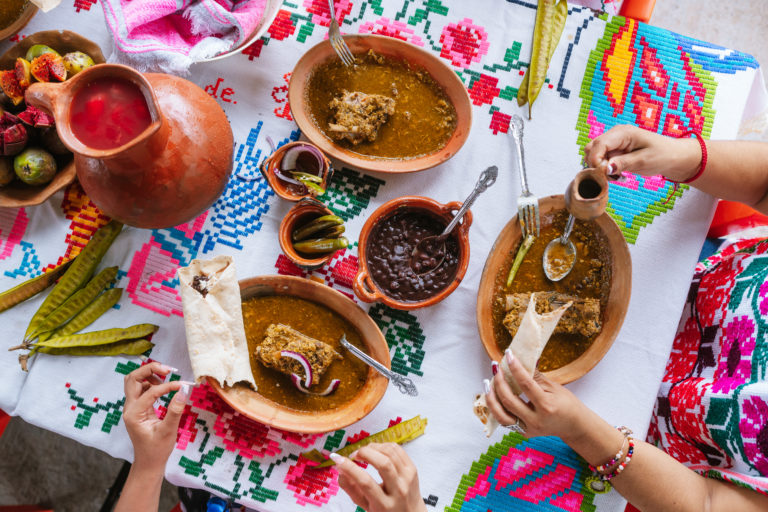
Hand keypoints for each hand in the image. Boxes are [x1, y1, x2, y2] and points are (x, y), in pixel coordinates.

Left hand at [123, 362, 185, 472]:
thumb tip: (183, 391)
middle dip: (149, 370)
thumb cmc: (157, 450)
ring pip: (134, 381)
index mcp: (134, 414)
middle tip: (168, 370)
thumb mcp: (168, 431)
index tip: (183, 386)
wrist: (148, 463)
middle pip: (132, 378)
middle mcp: (129, 408)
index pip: (150, 391)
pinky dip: (151, 382)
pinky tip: (164, 387)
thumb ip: (175, 411)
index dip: (168, 386)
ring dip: (149, 375)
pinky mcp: (138, 408)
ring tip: (167, 377)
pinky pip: (140, 388)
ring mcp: (132, 407)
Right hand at [332, 443, 425, 511]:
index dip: (350, 468)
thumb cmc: (385, 511)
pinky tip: (376, 450)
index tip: (338, 460)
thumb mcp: (365, 505)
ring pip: (391, 453)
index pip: (366, 482)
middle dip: (364, 453)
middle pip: (383, 464)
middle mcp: (399, 491)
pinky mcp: (413, 469)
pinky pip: (398, 449)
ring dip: (373, 447)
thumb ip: (351, 488)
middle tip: (354, 455)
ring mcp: (408, 478)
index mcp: (384, 505)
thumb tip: (340, 468)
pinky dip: (384, 445)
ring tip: (363, 452)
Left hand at [485, 350, 588, 440]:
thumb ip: (536, 376)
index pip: (526, 384)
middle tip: (495, 367)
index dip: (515, 368)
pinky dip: (496, 408)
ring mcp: (529, 429)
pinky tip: (493, 395)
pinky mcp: (524, 433)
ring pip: (501, 415)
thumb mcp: (554, 387)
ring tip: (488, 383)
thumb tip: (522, 359)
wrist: (574, 426)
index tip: (508, 355)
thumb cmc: (567, 404)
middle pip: (509, 400)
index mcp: (546, 406)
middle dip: (499, 382)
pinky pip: (505, 421)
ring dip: (491, 398)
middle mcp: (536, 420)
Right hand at [584, 125, 700, 181]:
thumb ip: (623, 164)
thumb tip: (605, 168)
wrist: (672, 156)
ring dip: (599, 169)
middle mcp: (615, 135)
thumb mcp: (644, 161)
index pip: (599, 144)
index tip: (603, 174)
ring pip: (593, 155)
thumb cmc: (662, 155)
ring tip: (616, 176)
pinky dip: (604, 170)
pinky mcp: (614, 151)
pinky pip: (600, 160)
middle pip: (591, 149)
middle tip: (612, 177)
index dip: (596, 160)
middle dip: (596, 165)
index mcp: (623, 133)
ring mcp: (613, 143)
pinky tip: (617, 175)